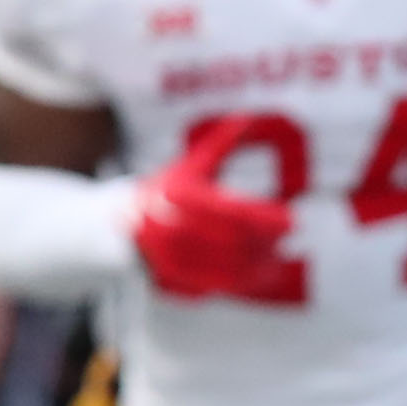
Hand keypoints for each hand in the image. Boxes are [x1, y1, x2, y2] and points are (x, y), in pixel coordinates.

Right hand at [131, 128, 295, 301]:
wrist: (112, 227)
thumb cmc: (162, 193)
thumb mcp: (188, 167)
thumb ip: (219, 145)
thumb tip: (247, 118)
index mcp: (175, 197)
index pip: (233, 212)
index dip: (267, 219)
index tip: (293, 221)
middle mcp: (167, 228)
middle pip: (232, 243)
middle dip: (264, 244)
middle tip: (286, 241)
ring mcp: (164, 258)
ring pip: (223, 270)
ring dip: (255, 268)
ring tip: (277, 262)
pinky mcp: (165, 281)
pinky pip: (210, 287)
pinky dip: (236, 284)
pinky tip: (257, 277)